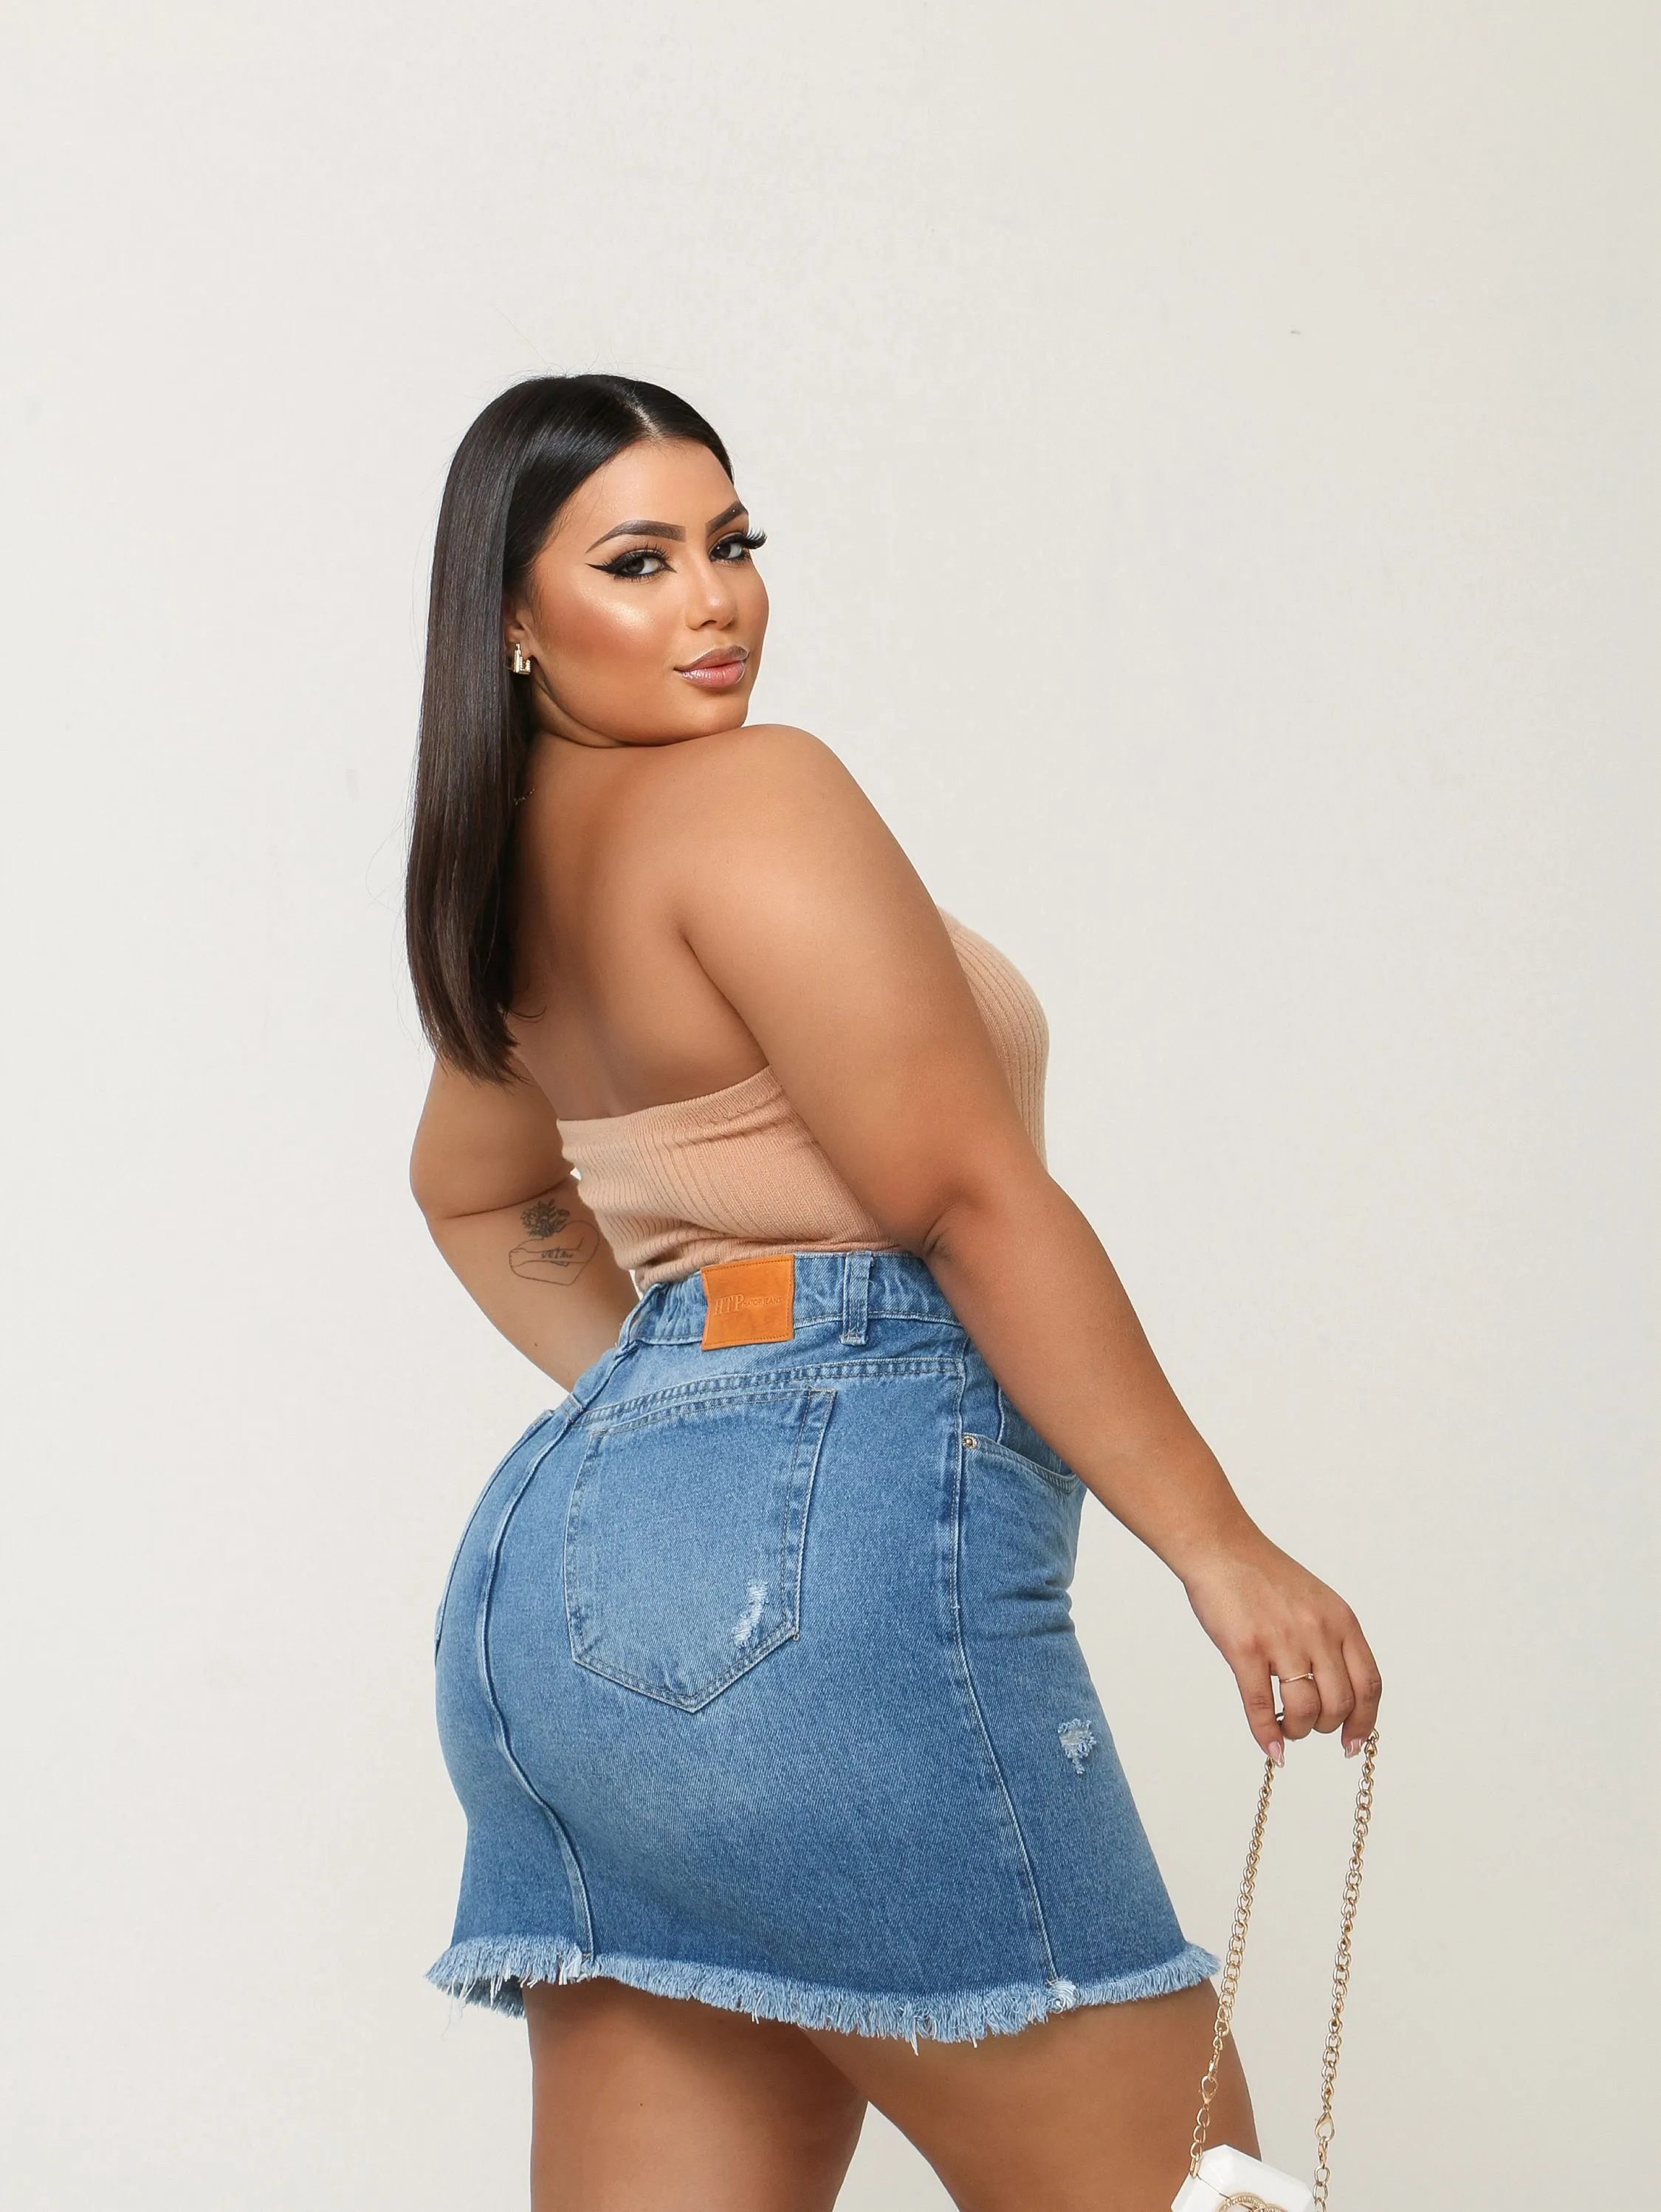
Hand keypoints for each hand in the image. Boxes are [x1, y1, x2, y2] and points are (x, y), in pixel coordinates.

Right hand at [1180, 1530, 1381, 1763]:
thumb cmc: (1263, 1575)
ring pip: (1304, 1711)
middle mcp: (1318, 1631)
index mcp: (1341, 1620)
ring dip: (1297, 1731)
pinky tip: (1271, 1748)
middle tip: (1309, 1725)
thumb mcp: (1316, 1601)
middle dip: (1325, 1726)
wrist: (1220, 1547)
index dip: (1364, 1721)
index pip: (1369, 1685)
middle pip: (1339, 1704)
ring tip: (1286, 1727)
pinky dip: (1267, 1736)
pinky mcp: (1245, 1649)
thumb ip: (1332, 1641)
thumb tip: (1339, 1694)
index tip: (1353, 1742)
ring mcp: (1282, 1640)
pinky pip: (1262, 1707)